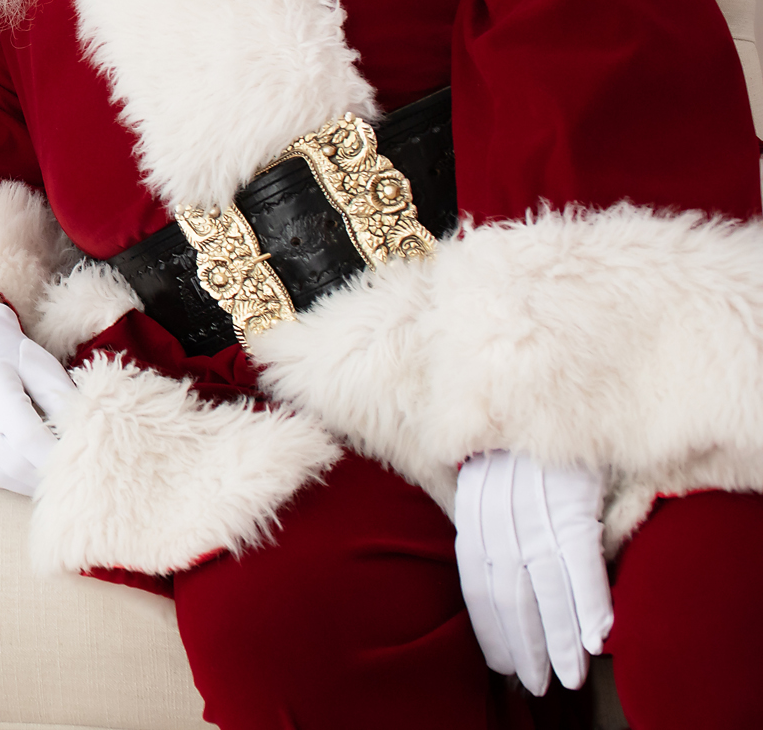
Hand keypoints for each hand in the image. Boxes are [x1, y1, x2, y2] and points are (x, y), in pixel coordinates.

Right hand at [0, 300, 80, 495]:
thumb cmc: (9, 354)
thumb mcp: (42, 366)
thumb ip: (63, 400)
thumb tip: (89, 436)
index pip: (27, 437)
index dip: (55, 456)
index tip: (80, 462)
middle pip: (12, 461)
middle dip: (45, 473)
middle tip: (70, 472)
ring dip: (27, 481)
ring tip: (49, 473)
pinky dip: (7, 477)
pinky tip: (23, 467)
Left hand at [454, 449, 613, 693]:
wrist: (536, 384)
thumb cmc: (515, 436)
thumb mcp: (488, 476)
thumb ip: (489, 520)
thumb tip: (500, 570)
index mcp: (473, 509)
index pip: (478, 581)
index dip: (491, 626)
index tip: (502, 660)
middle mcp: (498, 514)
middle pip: (509, 593)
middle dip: (524, 644)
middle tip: (538, 683)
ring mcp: (534, 509)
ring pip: (544, 586)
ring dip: (558, 637)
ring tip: (567, 676)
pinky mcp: (570, 500)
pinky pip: (579, 561)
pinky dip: (587, 602)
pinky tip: (592, 637)